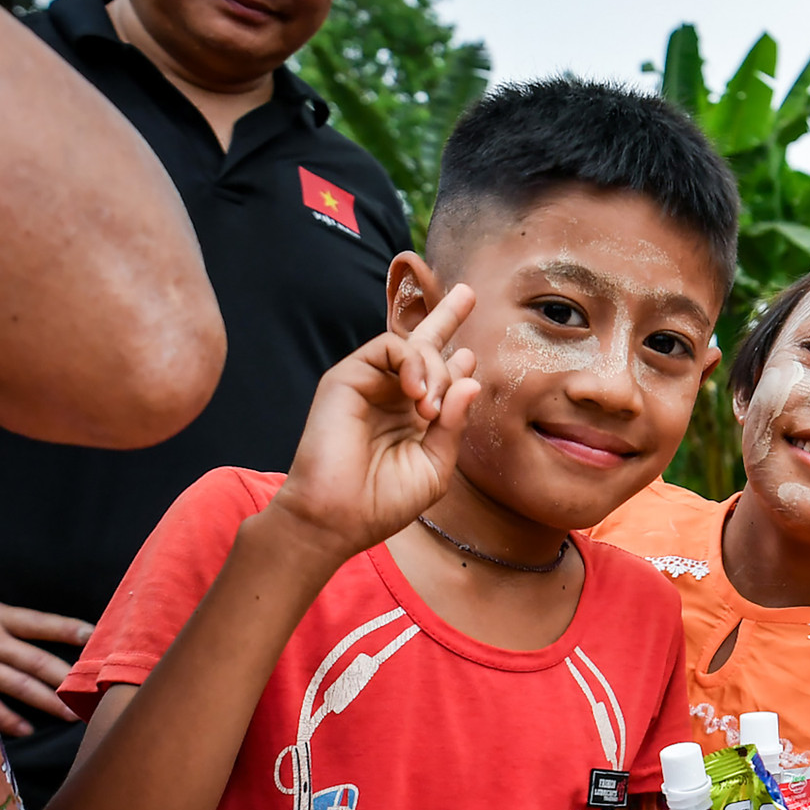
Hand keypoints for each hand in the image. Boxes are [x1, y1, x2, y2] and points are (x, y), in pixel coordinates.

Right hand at [0, 604, 93, 735]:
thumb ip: (16, 624)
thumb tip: (74, 633)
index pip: (37, 623)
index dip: (66, 629)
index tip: (95, 636)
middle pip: (32, 660)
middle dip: (64, 677)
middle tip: (93, 692)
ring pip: (15, 684)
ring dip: (44, 701)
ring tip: (70, 715)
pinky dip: (6, 719)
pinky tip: (25, 730)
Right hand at [267, 286, 480, 563]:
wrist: (338, 518)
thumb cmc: (384, 501)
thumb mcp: (434, 466)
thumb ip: (453, 424)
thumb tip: (471, 381)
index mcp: (412, 417)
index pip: (439, 377)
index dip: (457, 364)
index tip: (470, 359)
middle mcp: (391, 395)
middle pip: (421, 344)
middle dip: (446, 316)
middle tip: (467, 291)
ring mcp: (369, 384)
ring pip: (411, 346)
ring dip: (433, 368)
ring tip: (429, 408)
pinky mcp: (347, 378)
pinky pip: (387, 346)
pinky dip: (411, 362)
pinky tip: (417, 394)